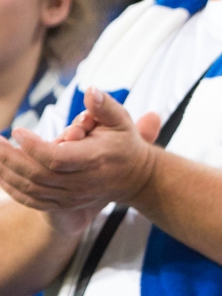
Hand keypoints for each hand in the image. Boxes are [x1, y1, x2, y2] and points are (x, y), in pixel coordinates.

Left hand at [0, 89, 161, 212]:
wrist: (136, 178)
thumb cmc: (124, 143)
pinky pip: (31, 200)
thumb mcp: (121, 120)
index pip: (57, 158)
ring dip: (5, 173)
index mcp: (95, 159)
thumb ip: (104, 106)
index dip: (34, 146)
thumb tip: (91, 91)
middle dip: (10, 157)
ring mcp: (72, 196)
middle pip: (37, 174)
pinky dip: (12, 188)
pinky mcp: (64, 204)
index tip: (18, 130)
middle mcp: (82, 182)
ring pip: (30, 188)